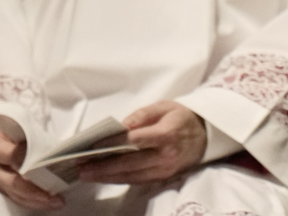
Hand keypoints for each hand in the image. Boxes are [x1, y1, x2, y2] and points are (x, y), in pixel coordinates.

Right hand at [0, 124, 63, 209]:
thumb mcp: (9, 123)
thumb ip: (26, 132)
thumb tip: (50, 144)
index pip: (11, 155)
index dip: (29, 160)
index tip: (46, 161)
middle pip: (12, 183)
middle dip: (35, 192)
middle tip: (56, 196)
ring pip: (13, 194)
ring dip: (35, 201)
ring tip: (56, 202)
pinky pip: (13, 196)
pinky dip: (29, 202)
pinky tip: (45, 203)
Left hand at [78, 101, 205, 184]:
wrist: (205, 135)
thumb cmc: (183, 118)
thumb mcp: (165, 107)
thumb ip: (142, 114)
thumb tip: (121, 126)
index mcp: (168, 134)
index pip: (135, 141)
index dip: (113, 144)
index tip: (94, 146)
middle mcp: (166, 155)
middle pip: (130, 164)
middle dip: (104, 167)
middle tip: (82, 167)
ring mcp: (165, 169)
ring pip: (131, 176)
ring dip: (108, 176)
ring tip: (88, 173)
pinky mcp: (163, 178)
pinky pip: (137, 180)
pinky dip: (119, 179)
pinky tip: (105, 176)